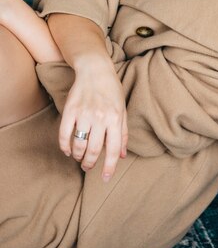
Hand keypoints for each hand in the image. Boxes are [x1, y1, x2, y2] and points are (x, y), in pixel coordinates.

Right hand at [59, 59, 127, 181]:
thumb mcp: (122, 109)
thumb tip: (122, 155)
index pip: (112, 149)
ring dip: (78, 156)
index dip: (109, 167)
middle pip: (93, 150)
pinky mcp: (70, 110)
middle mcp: (100, 117)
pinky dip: (65, 146)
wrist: (95, 69)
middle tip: (88, 167)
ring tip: (79, 158)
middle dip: (90, 164)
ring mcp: (84, 113)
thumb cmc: (111, 90)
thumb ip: (123, 133)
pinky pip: (64, 134)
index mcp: (115, 118)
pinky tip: (68, 150)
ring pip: (79, 145)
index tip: (105, 178)